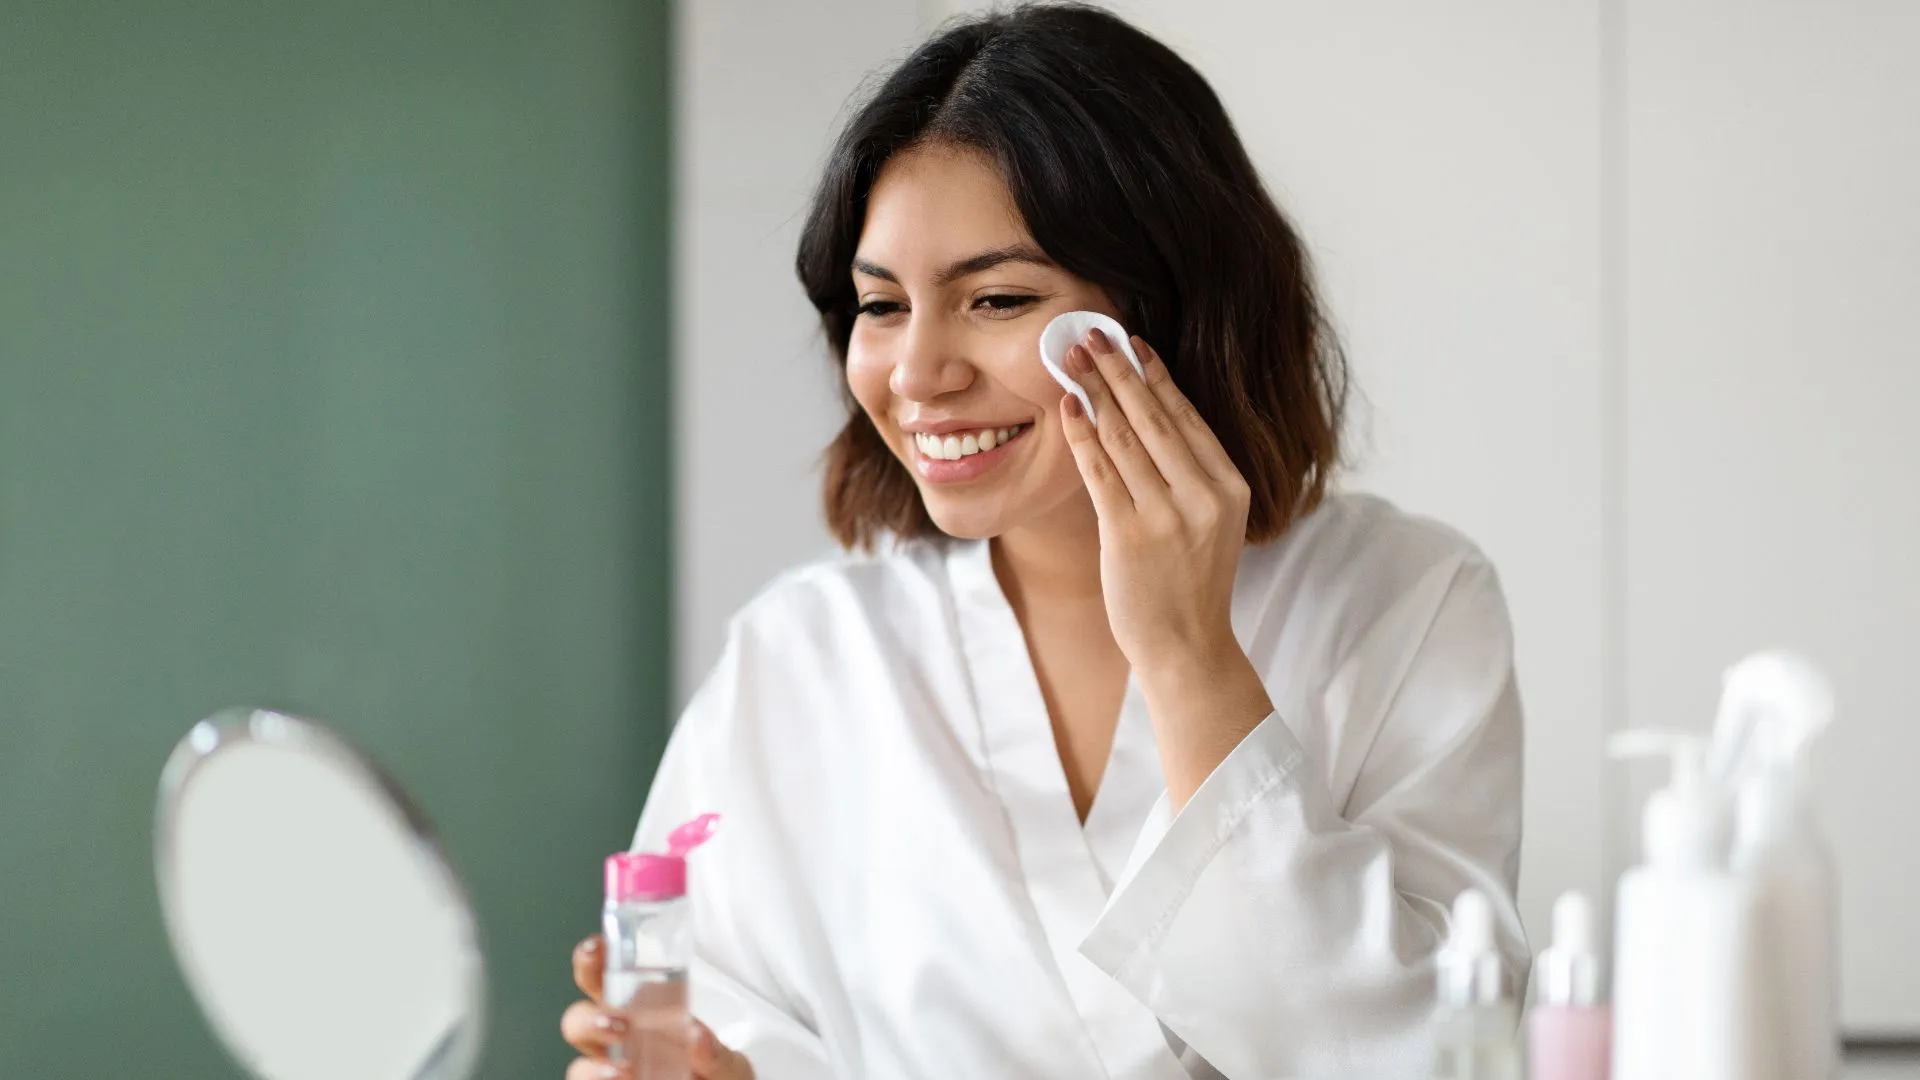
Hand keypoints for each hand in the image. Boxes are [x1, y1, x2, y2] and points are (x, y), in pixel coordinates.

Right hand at [562, 934, 755, 1079]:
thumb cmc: (715, 1075)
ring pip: (578, 1064)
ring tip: (625, 1069)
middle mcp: (617, 1042)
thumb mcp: (727, 1063)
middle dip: (588, 1017)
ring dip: (597, 1070)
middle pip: (579, 1019)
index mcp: (640, 1013)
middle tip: (619, 1024)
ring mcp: (610, 1072)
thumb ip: (716, 1053)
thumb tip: (696, 1035)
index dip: (592, 960)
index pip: (606, 979)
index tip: (596, 947)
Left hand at [1058, 329, 1249, 671]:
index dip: (1157, 376)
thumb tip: (1145, 415)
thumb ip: (1190, 475)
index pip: (1188, 419)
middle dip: (1120, 371)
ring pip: (1125, 439)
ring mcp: (1167, 516)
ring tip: (1074, 360)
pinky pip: (1100, 472)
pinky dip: (1082, 435)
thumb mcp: (1210, 523)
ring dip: (1096, 392)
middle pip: (1155, 419)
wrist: (1186, 647)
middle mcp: (1203, 497)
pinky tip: (1070, 407)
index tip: (1134, 343)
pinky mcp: (1129, 535)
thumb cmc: (1190, 583)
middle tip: (1091, 334)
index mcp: (1230, 489)